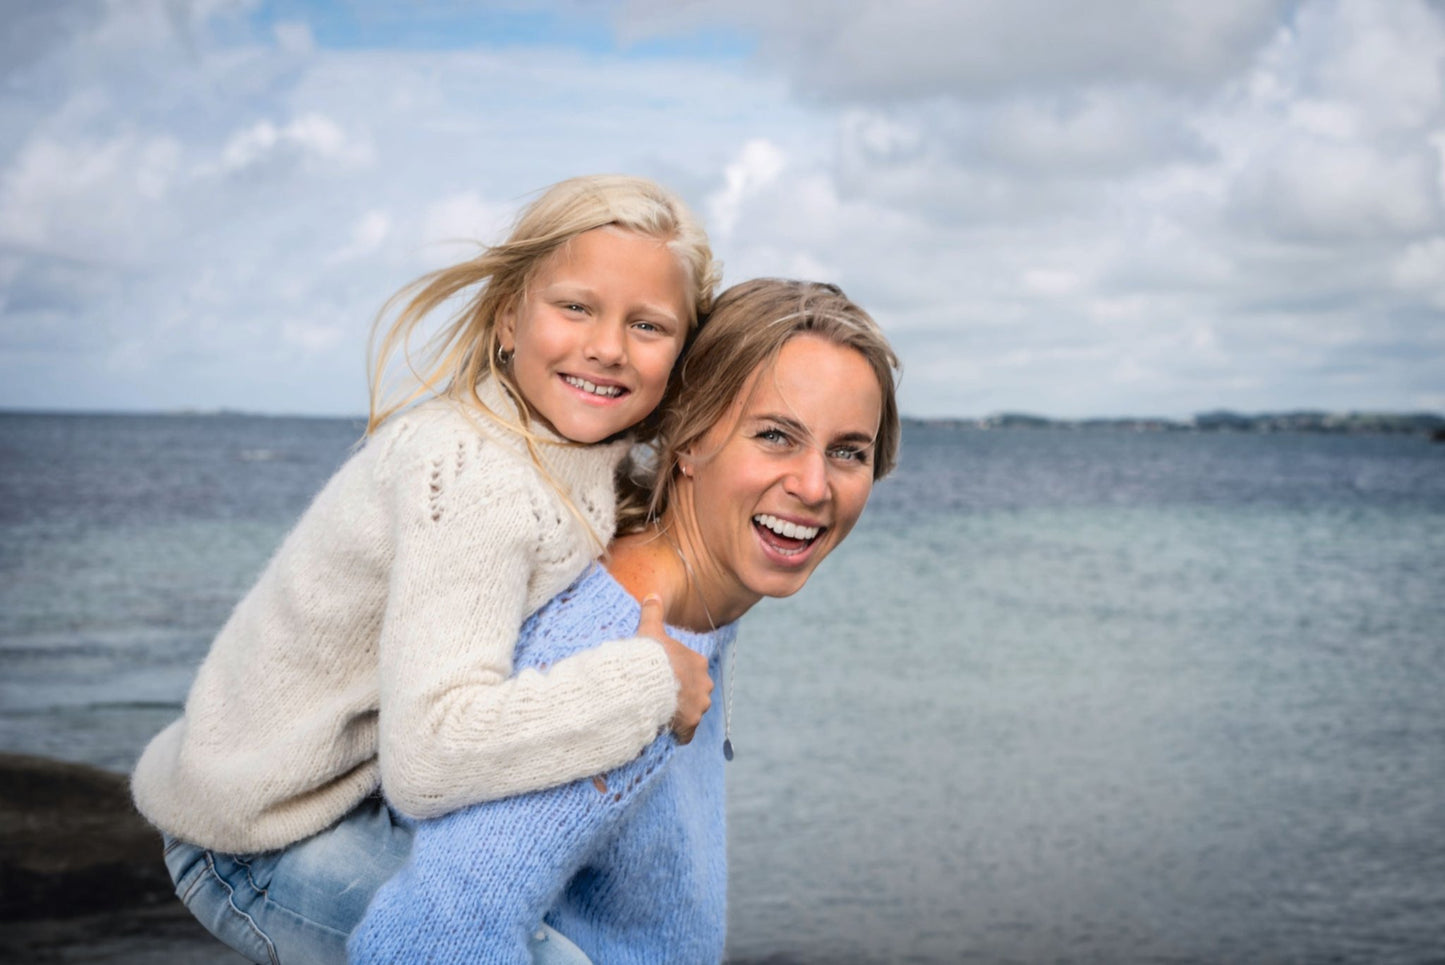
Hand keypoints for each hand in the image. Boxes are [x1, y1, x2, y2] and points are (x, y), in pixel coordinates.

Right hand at [637, 594, 711, 743]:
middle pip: (695, 691)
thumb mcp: (650, 630)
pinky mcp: (692, 722)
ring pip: (693, 711)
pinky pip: (687, 732)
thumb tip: (652, 594)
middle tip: (660, 696)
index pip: (691, 670)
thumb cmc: (650, 656)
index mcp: (697, 662)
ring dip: (681, 713)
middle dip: (682, 695)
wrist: (648, 683)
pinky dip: (679, 733)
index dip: (677, 675)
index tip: (662, 678)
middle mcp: (704, 683)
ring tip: (660, 713)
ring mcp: (700, 704)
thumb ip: (652, 612)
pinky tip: (665, 730)